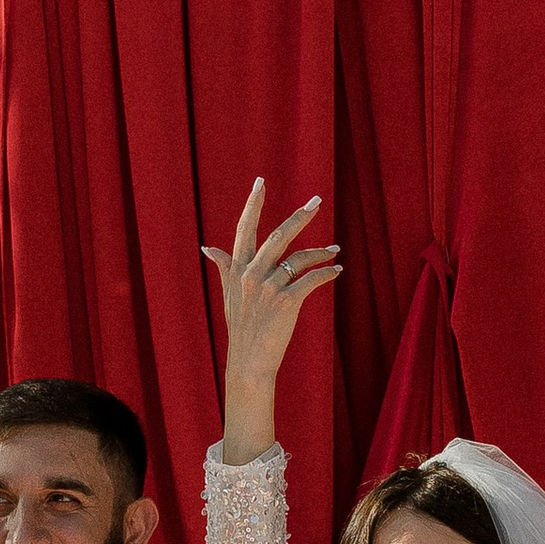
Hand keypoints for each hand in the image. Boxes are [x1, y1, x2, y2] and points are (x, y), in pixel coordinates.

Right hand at [201, 177, 339, 463]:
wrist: (249, 362)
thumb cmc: (241, 327)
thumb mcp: (229, 295)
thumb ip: (224, 268)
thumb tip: (209, 247)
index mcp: (238, 269)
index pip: (244, 229)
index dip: (253, 204)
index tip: (260, 181)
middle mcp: (251, 274)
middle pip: (279, 235)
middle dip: (301, 216)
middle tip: (317, 201)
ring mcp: (269, 287)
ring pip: (300, 258)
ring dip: (322, 253)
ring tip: (335, 252)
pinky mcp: (287, 301)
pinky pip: (312, 279)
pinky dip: (326, 273)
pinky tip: (336, 271)